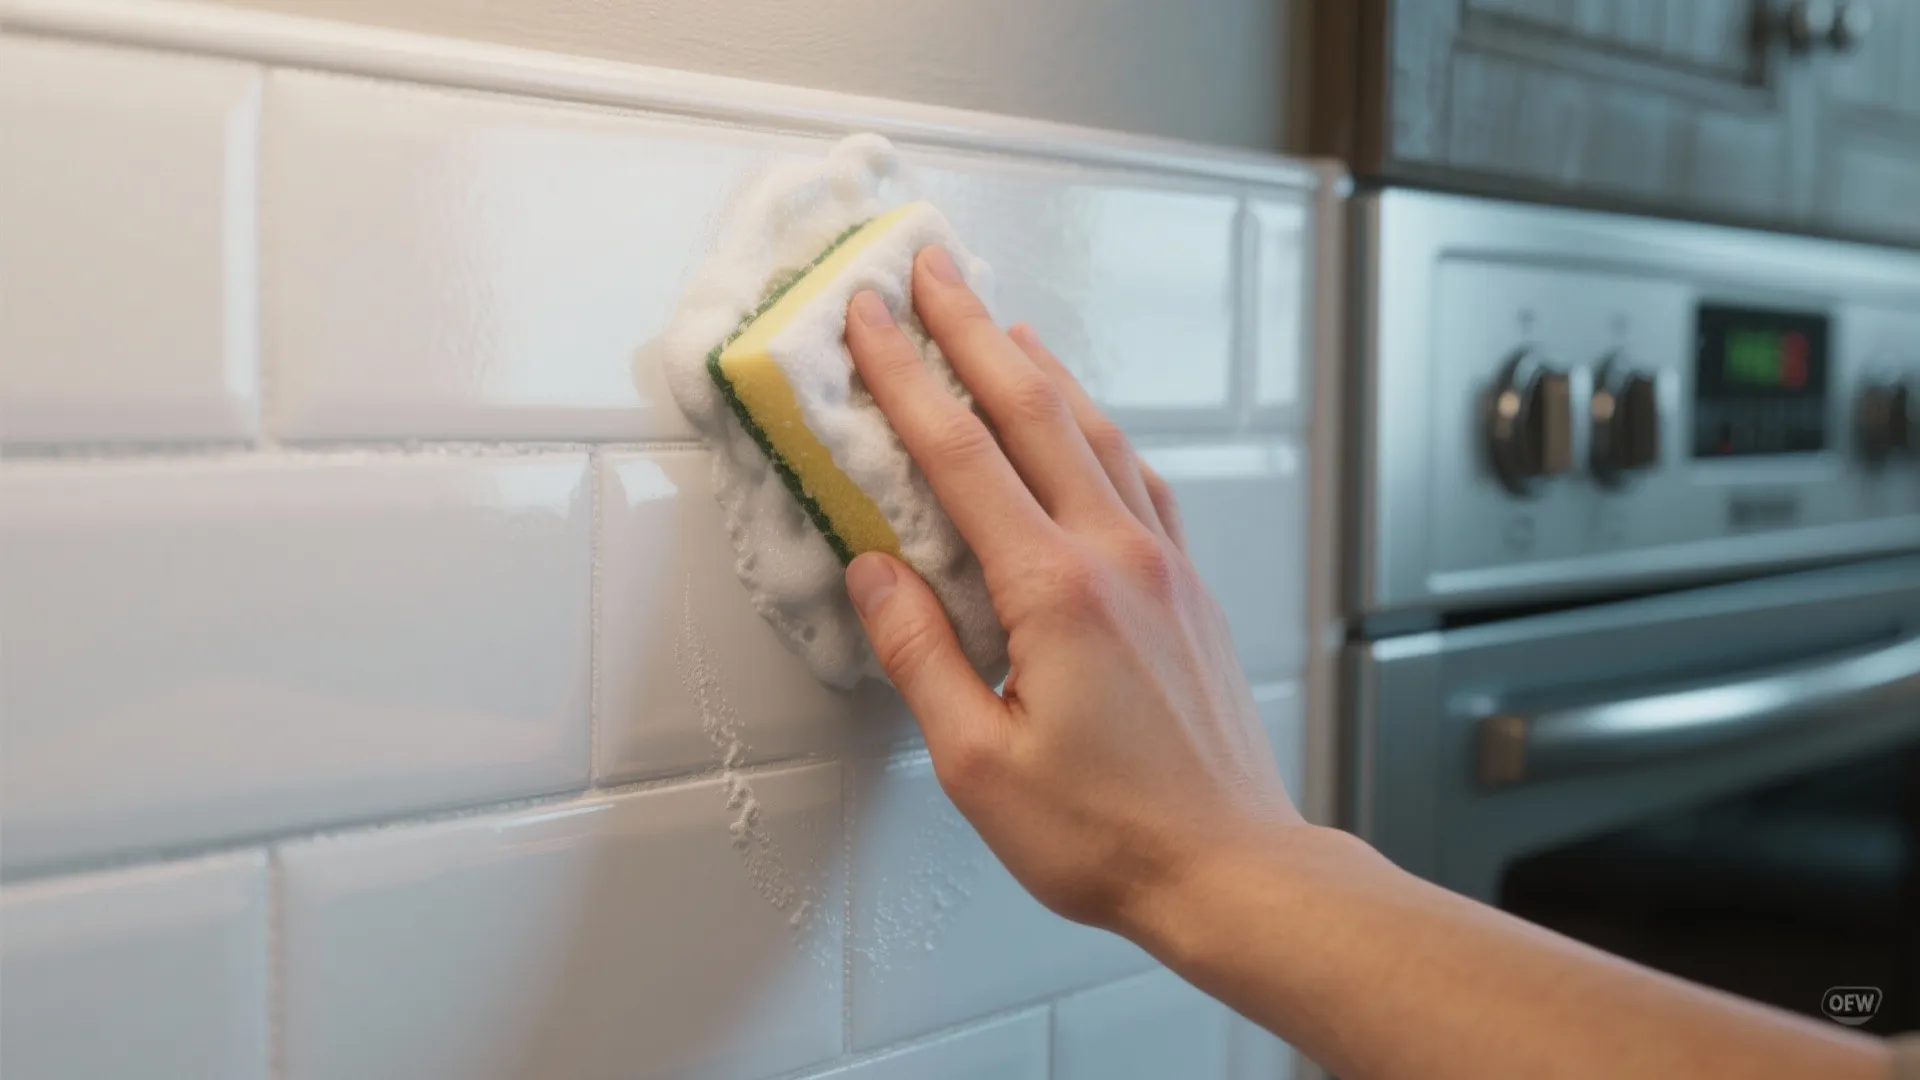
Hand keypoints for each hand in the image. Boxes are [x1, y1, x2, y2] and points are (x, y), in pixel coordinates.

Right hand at [840, 247, 1301, 936]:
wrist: (1231, 865)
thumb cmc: (1107, 833)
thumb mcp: (979, 761)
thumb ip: (920, 655)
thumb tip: (873, 574)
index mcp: (1055, 590)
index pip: (961, 455)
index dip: (905, 379)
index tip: (867, 320)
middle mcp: (1116, 554)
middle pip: (1032, 409)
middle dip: (971, 330)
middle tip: (931, 268)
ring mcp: (1162, 563)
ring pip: (1094, 430)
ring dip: (1038, 365)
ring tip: (998, 319)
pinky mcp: (1188, 586)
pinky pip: (1138, 474)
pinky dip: (1097, 425)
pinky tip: (1083, 418)